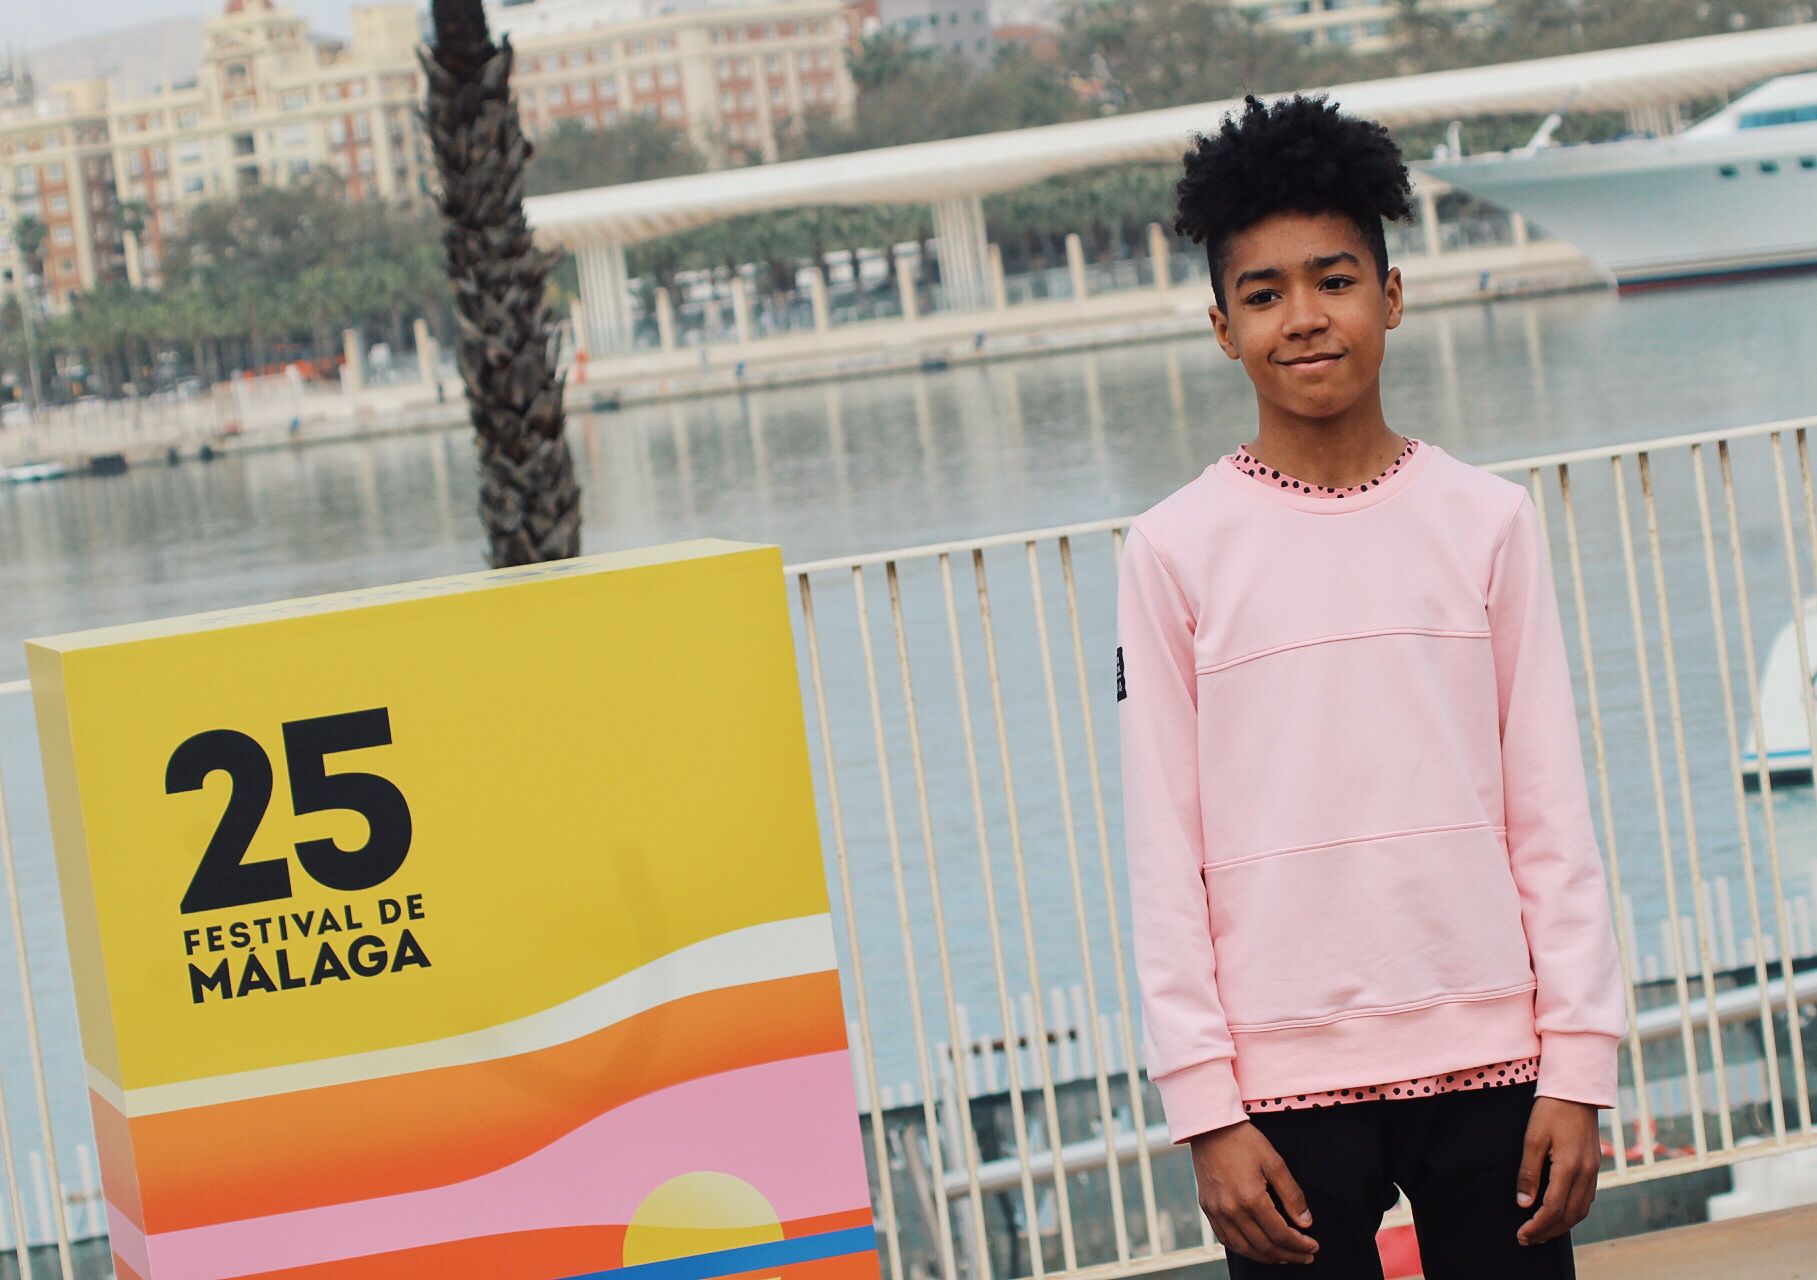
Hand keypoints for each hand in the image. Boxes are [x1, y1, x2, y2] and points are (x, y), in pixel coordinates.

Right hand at [1189, 1120, 1317, 1264]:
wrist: (1209, 1127)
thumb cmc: (1243, 1140)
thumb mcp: (1274, 1162)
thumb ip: (1292, 1194)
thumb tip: (1306, 1222)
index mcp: (1251, 1198)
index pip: (1280, 1234)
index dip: (1300, 1245)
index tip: (1313, 1247)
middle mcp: (1231, 1210)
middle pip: (1264, 1246)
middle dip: (1289, 1255)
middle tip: (1305, 1257)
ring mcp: (1217, 1211)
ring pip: (1244, 1248)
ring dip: (1267, 1258)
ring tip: (1284, 1257)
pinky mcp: (1207, 1208)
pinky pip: (1226, 1239)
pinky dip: (1244, 1249)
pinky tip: (1256, 1248)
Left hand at [1515, 1096, 1601, 1244]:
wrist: (1577, 1089)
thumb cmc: (1550, 1110)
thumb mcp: (1532, 1138)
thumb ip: (1529, 1173)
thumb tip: (1524, 1204)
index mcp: (1569, 1167)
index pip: (1553, 1209)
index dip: (1537, 1226)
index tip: (1522, 1235)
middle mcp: (1586, 1173)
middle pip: (1569, 1216)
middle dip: (1548, 1231)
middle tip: (1528, 1239)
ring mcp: (1594, 1170)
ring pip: (1581, 1210)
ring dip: (1561, 1225)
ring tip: (1541, 1232)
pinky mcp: (1595, 1165)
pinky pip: (1587, 1198)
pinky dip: (1572, 1212)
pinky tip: (1558, 1212)